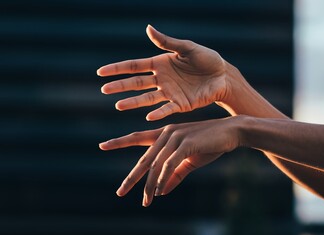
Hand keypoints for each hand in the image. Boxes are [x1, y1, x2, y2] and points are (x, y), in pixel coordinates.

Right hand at [97, 25, 228, 120]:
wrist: (223, 75)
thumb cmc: (207, 59)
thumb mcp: (187, 48)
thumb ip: (167, 42)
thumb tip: (147, 28)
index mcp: (160, 64)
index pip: (134, 66)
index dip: (117, 69)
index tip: (101, 72)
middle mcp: (161, 79)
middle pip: (136, 83)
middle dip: (120, 86)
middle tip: (104, 89)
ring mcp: (170, 93)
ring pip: (147, 98)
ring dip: (133, 102)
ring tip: (118, 105)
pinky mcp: (181, 104)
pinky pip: (167, 109)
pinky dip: (158, 113)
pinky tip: (148, 117)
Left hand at [99, 117, 243, 205]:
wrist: (231, 132)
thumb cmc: (211, 144)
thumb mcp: (190, 161)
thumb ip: (175, 175)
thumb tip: (161, 191)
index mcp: (165, 134)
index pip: (137, 138)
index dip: (119, 141)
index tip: (102, 145)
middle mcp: (166, 134)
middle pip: (143, 158)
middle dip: (132, 177)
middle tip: (120, 192)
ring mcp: (175, 138)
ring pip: (155, 165)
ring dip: (149, 186)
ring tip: (146, 201)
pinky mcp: (185, 144)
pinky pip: (169, 165)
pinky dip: (163, 180)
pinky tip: (160, 191)